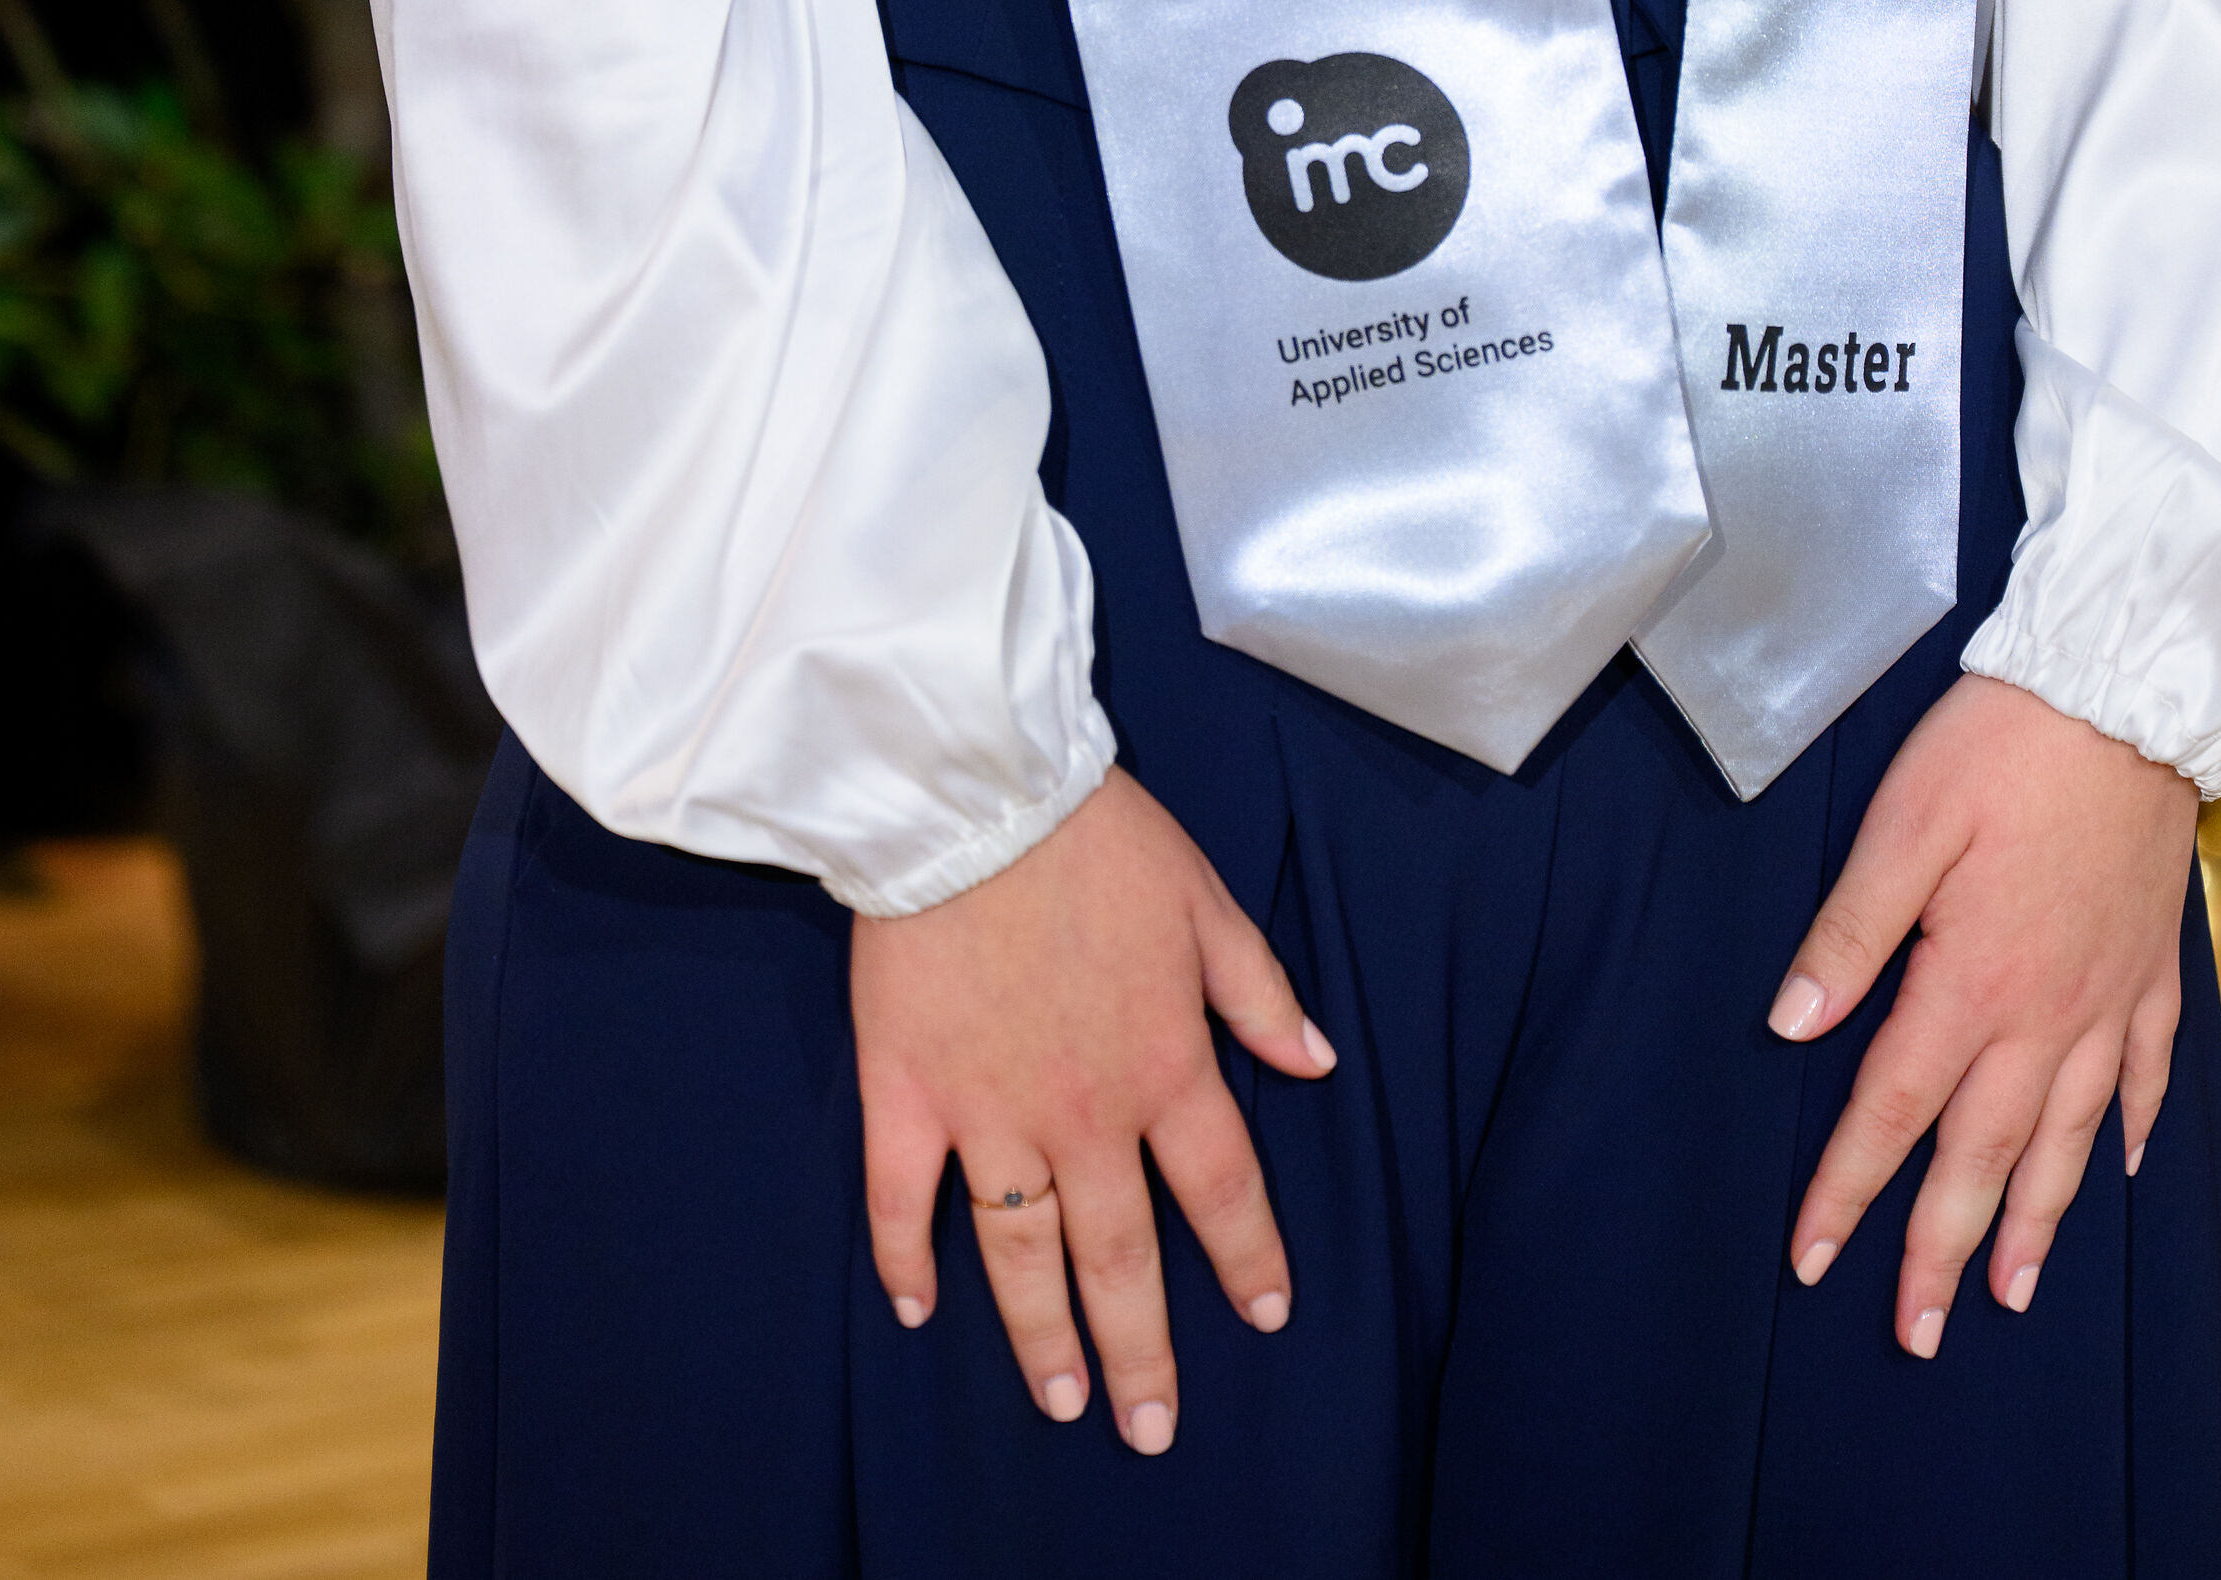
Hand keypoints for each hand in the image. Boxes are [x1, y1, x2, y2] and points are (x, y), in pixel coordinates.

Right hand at [853, 764, 1334, 1454]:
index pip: (1222, 1188)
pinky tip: (917, 1310)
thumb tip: (1317, 1062)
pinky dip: (906, 1259)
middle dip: (1142, 1350)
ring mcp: (989, 1111)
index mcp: (1165, 1062)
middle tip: (1150, 1427)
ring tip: (1061, 1401)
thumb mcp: (1206, 902)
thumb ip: (1258, 993)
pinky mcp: (905, 1094)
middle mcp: (1083, 1110)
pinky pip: (903, 1200)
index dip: (1248, 1259)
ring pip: (1022, 1253)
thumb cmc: (1097, 837)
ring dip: (1043, 1336)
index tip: (1266, 1316)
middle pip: (1121, 1255)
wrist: (974, 793)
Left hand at [1770, 673, 2197, 1353]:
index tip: (1811, 1259)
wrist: (2127, 690)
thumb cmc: (2002, 743)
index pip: (1892, 1110)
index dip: (1848, 1190)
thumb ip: (1851, 930)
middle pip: (1983, 1155)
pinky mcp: (2154, 968)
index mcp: (1971, 980)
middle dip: (1940, 1250)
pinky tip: (2119, 1170)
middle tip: (1916, 1334)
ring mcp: (2111, 997)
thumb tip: (1793, 1026)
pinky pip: (2147, 1075)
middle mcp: (2047, 1013)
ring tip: (2011, 1295)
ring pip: (2068, 1139)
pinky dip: (2131, 1132)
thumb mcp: (1903, 821)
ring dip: (2037, 1222)